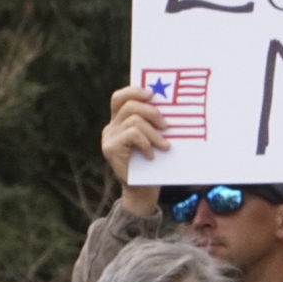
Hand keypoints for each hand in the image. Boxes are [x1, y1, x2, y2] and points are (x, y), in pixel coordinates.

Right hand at [101, 86, 167, 215]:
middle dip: (152, 112)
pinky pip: (132, 134)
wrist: (143, 190)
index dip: (134, 91)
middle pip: (129, 105)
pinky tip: (152, 154)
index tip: (153, 94)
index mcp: (120, 121)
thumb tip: (173, 107)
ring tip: (164, 145)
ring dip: (154, 132)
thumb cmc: (154, 162)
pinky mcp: (110, 149)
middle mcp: (111, 127)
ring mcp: (109, 138)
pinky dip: (146, 142)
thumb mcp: (155, 138)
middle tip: (167, 126)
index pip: (120, 97)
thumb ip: (154, 123)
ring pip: (134, 120)